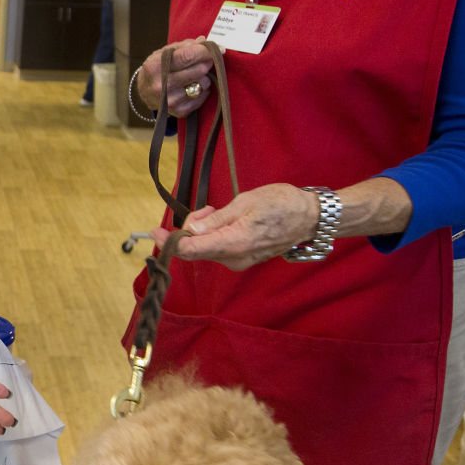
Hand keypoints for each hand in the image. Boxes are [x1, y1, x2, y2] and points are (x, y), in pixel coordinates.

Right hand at [135, 40, 219, 117]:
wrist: (145, 91)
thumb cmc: (158, 68)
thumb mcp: (165, 52)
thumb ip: (185, 46)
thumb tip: (205, 42)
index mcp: (155, 66)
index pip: (188, 55)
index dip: (206, 51)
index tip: (219, 48)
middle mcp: (161, 85)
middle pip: (199, 70)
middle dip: (207, 62)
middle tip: (206, 60)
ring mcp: (170, 100)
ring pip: (203, 84)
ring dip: (204, 77)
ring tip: (195, 75)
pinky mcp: (179, 111)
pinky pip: (202, 96)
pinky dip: (202, 90)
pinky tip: (194, 86)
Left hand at [149, 182, 319, 269]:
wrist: (309, 218)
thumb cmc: (280, 204)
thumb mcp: (245, 203)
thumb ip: (216, 219)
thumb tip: (192, 230)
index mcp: (234, 243)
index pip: (192, 249)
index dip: (170, 242)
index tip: (155, 232)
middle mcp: (234, 258)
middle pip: (197, 248)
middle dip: (192, 227)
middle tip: (209, 208)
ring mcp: (239, 261)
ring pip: (207, 247)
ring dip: (205, 229)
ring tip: (222, 210)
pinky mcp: (243, 259)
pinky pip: (219, 248)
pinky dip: (215, 234)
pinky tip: (227, 220)